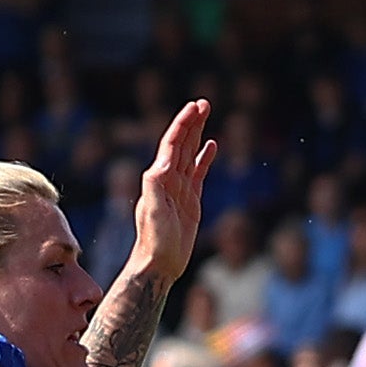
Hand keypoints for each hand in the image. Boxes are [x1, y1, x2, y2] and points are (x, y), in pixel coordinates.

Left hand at [133, 100, 217, 283]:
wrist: (159, 263)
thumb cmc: (154, 240)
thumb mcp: (154, 212)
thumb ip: (155, 186)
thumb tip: (162, 163)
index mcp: (159, 178)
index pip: (172, 144)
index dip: (183, 125)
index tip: (194, 107)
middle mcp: (168, 179)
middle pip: (182, 144)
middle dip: (191, 123)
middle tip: (204, 103)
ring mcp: (179, 188)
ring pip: (190, 154)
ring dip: (197, 134)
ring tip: (206, 115)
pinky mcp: (190, 200)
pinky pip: (199, 172)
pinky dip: (205, 157)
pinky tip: (212, 146)